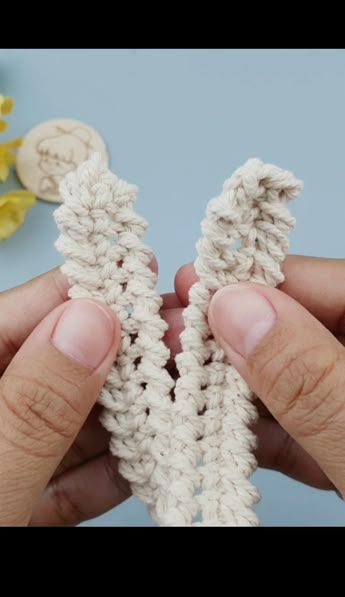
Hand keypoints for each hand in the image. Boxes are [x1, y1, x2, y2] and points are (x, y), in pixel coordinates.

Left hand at [0, 263, 183, 525]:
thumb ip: (37, 405)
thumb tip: (92, 322)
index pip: (26, 316)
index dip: (85, 291)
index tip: (142, 274)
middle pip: (61, 365)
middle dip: (125, 357)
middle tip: (186, 339)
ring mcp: (9, 455)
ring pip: (75, 419)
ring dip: (132, 413)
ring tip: (188, 394)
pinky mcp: (25, 501)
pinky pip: (74, 472)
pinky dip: (114, 468)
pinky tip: (155, 459)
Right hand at [175, 256, 344, 494]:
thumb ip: (312, 379)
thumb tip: (237, 311)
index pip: (323, 283)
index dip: (253, 284)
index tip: (192, 289)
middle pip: (297, 329)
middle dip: (232, 338)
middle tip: (172, 344)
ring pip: (293, 380)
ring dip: (238, 390)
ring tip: (180, 389)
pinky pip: (303, 427)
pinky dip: (263, 435)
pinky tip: (223, 436)